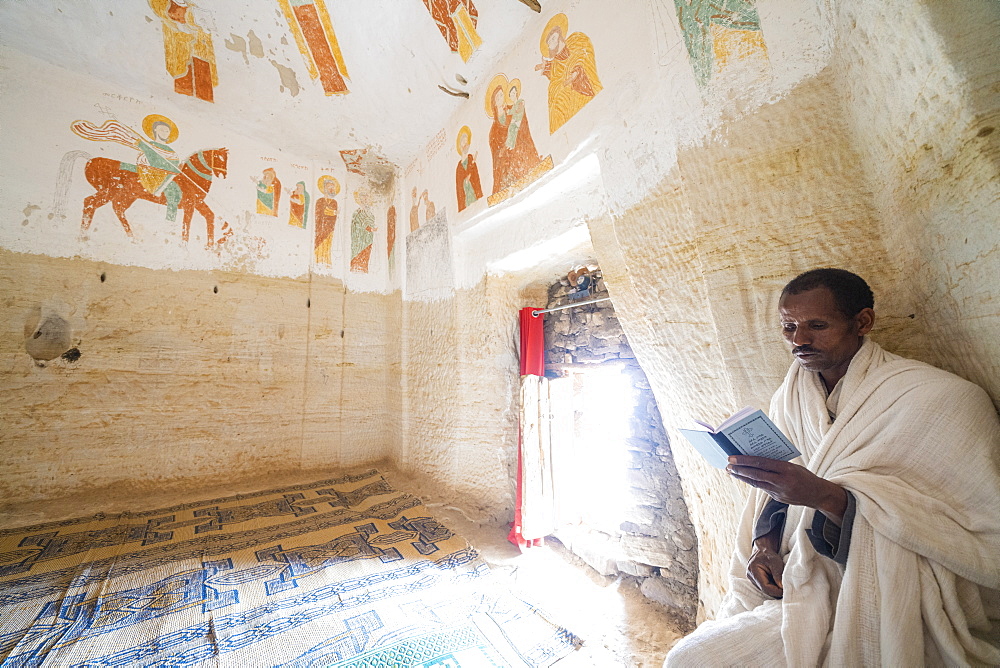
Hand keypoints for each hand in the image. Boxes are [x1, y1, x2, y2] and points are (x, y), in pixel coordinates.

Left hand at [727, 456, 846, 522]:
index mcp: (787, 469)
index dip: (745, 461)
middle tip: (727, 465)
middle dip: (739, 470)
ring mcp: (779, 492)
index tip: (732, 457)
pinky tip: (744, 477)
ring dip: (742, 477)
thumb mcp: (793, 466)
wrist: (818, 495)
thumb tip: (756, 459)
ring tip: (731, 471)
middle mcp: (782, 481)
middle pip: (756, 475)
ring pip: (756, 483)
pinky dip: (752, 482)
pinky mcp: (777, 498)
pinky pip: (762, 488)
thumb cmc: (805, 476)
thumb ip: (777, 463)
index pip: (762, 463)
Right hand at [747, 542, 783, 597]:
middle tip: (787, 589)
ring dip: (775, 589)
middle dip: (776, 591)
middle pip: (765, 590)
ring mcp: (753, 580)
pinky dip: (773, 587)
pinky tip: (778, 583)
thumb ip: (778, 574)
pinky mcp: (756, 581)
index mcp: (753, 571)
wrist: (762, 550)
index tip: (785, 591)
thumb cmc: (768, 554)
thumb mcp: (775, 561)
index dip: (775, 591)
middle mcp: (751, 577)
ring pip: (766, 589)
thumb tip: (782, 587)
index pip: (765, 587)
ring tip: (783, 585)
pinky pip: (766, 587)